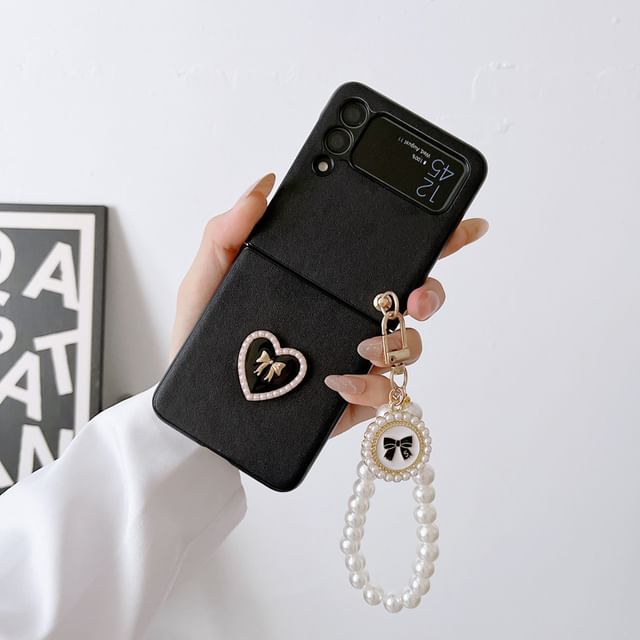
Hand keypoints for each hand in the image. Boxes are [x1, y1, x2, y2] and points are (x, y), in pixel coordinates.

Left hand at [170, 171, 488, 438]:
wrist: (200, 407)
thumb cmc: (207, 340)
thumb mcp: (209, 278)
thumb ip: (229, 231)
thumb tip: (263, 187)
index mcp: (329, 284)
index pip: (386, 255)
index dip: (432, 238)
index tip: (460, 224)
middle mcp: (351, 317)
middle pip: (415, 299)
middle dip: (431, 292)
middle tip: (415, 294)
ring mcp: (355, 359)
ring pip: (408, 346)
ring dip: (400, 341)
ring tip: (365, 342)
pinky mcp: (350, 398)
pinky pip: (382, 393)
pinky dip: (369, 386)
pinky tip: (340, 380)